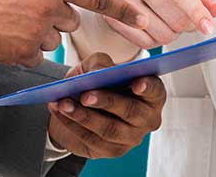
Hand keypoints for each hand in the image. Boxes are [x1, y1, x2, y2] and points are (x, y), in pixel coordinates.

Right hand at [0, 0, 146, 66]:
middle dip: (54, 20)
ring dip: (36, 36)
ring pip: (52, 41)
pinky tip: (4, 39)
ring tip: (8, 24)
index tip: (143, 19)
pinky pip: (36, 57)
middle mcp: (49, 6)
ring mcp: (38, 30)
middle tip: (25, 13)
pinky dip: (23, 52)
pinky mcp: (25, 52)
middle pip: (70, 22)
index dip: (122, 10)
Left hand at [48, 53, 166, 158]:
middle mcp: (147, 118)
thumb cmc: (97, 82)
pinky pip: (91, 139)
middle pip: (131, 111)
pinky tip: (60, 112)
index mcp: (151, 94)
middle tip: (85, 95)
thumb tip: (100, 72)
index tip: (136, 83)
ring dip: (83, 116)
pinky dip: (73, 124)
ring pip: (109, 129)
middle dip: (107, 101)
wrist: (80, 106)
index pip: (155, 91)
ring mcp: (131, 138)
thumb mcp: (96, 66)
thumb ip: (100, 64)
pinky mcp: (113, 151)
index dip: (148, 87)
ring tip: (64, 103)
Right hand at [106, 0, 215, 47]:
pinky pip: (145, 42)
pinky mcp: (113, 17)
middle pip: (175, 18)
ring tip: (166, 22)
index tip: (209, 28)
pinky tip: (153, 28)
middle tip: (183, 20)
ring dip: (172, 35)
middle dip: (186, 26)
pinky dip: (155, 41)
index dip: (198, 13)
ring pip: (162, 34)